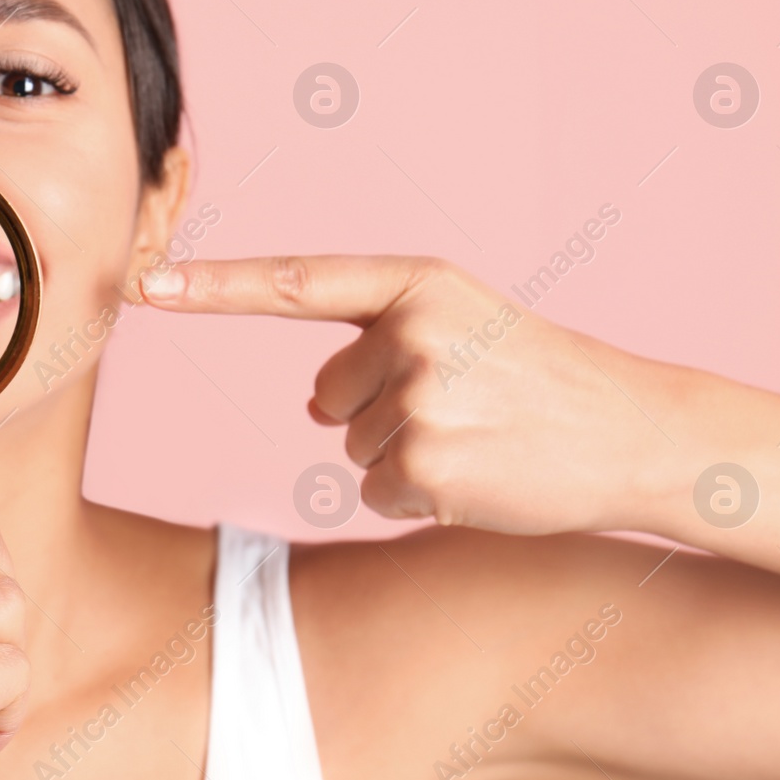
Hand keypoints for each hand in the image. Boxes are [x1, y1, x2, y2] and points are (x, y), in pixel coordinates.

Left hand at [142, 256, 688, 534]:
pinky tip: (479, 478)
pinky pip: (376, 492)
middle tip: (466, 409)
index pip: (294, 281)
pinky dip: (418, 498)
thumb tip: (312, 401)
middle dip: (377, 412)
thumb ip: (380, 341)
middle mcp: (410, 330)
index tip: (143, 283)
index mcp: (418, 283)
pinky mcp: (424, 464)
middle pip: (325, 394)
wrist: (636, 433)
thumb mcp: (467, 326)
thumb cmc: (544, 380)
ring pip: (351, 448)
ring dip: (404, 458)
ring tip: (480, 440)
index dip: (211, 286)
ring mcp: (417, 397)